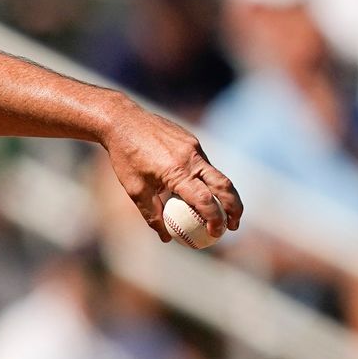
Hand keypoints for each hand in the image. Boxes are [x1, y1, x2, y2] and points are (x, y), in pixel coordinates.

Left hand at [101, 102, 242, 242]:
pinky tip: (199, 189)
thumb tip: (166, 237)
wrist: (123, 120)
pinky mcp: (191, 140)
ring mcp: (194, 146)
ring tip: (223, 212)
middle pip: (224, 186)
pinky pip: (204, 163)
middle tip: (233, 225)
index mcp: (177, 171)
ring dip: (224, 194)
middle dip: (234, 207)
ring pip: (217, 173)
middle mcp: (191, 158)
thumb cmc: (125, 157)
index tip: (216, 234)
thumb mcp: (135, 189)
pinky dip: (207, 179)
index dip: (214, 219)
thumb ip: (152, 214)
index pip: (204, 200)